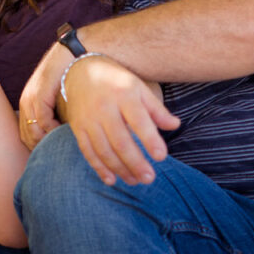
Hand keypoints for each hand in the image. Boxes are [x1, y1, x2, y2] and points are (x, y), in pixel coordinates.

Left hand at [18, 43, 70, 148]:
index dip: (36, 148)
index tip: (50, 157)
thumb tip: (61, 140)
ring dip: (46, 142)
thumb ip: (57, 118)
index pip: (25, 135)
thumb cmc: (70, 78)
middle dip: (40, 149)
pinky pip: (43, 121)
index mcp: (27, 104)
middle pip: (27, 136)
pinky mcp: (40, 94)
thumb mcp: (59, 101)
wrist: (73, 54)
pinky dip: (52, 131)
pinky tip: (62, 134)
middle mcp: (26, 102)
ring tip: (60, 149)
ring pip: (33, 131)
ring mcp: (31, 98)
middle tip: (55, 158)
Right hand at [62, 56, 179, 185]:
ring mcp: (88, 119)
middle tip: (149, 178)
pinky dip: (99, 167)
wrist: (80, 72)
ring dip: (120, 169)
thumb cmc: (116, 81)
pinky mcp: (77, 127)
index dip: (150, 140)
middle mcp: (104, 108)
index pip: (139, 120)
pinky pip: (87, 151)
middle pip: (120, 140)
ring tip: (135, 181)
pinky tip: (112, 180)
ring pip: (104, 149)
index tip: (162, 157)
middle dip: (135, 162)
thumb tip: (175, 126)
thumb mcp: (138, 87)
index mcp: (124, 95)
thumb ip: (156, 109)